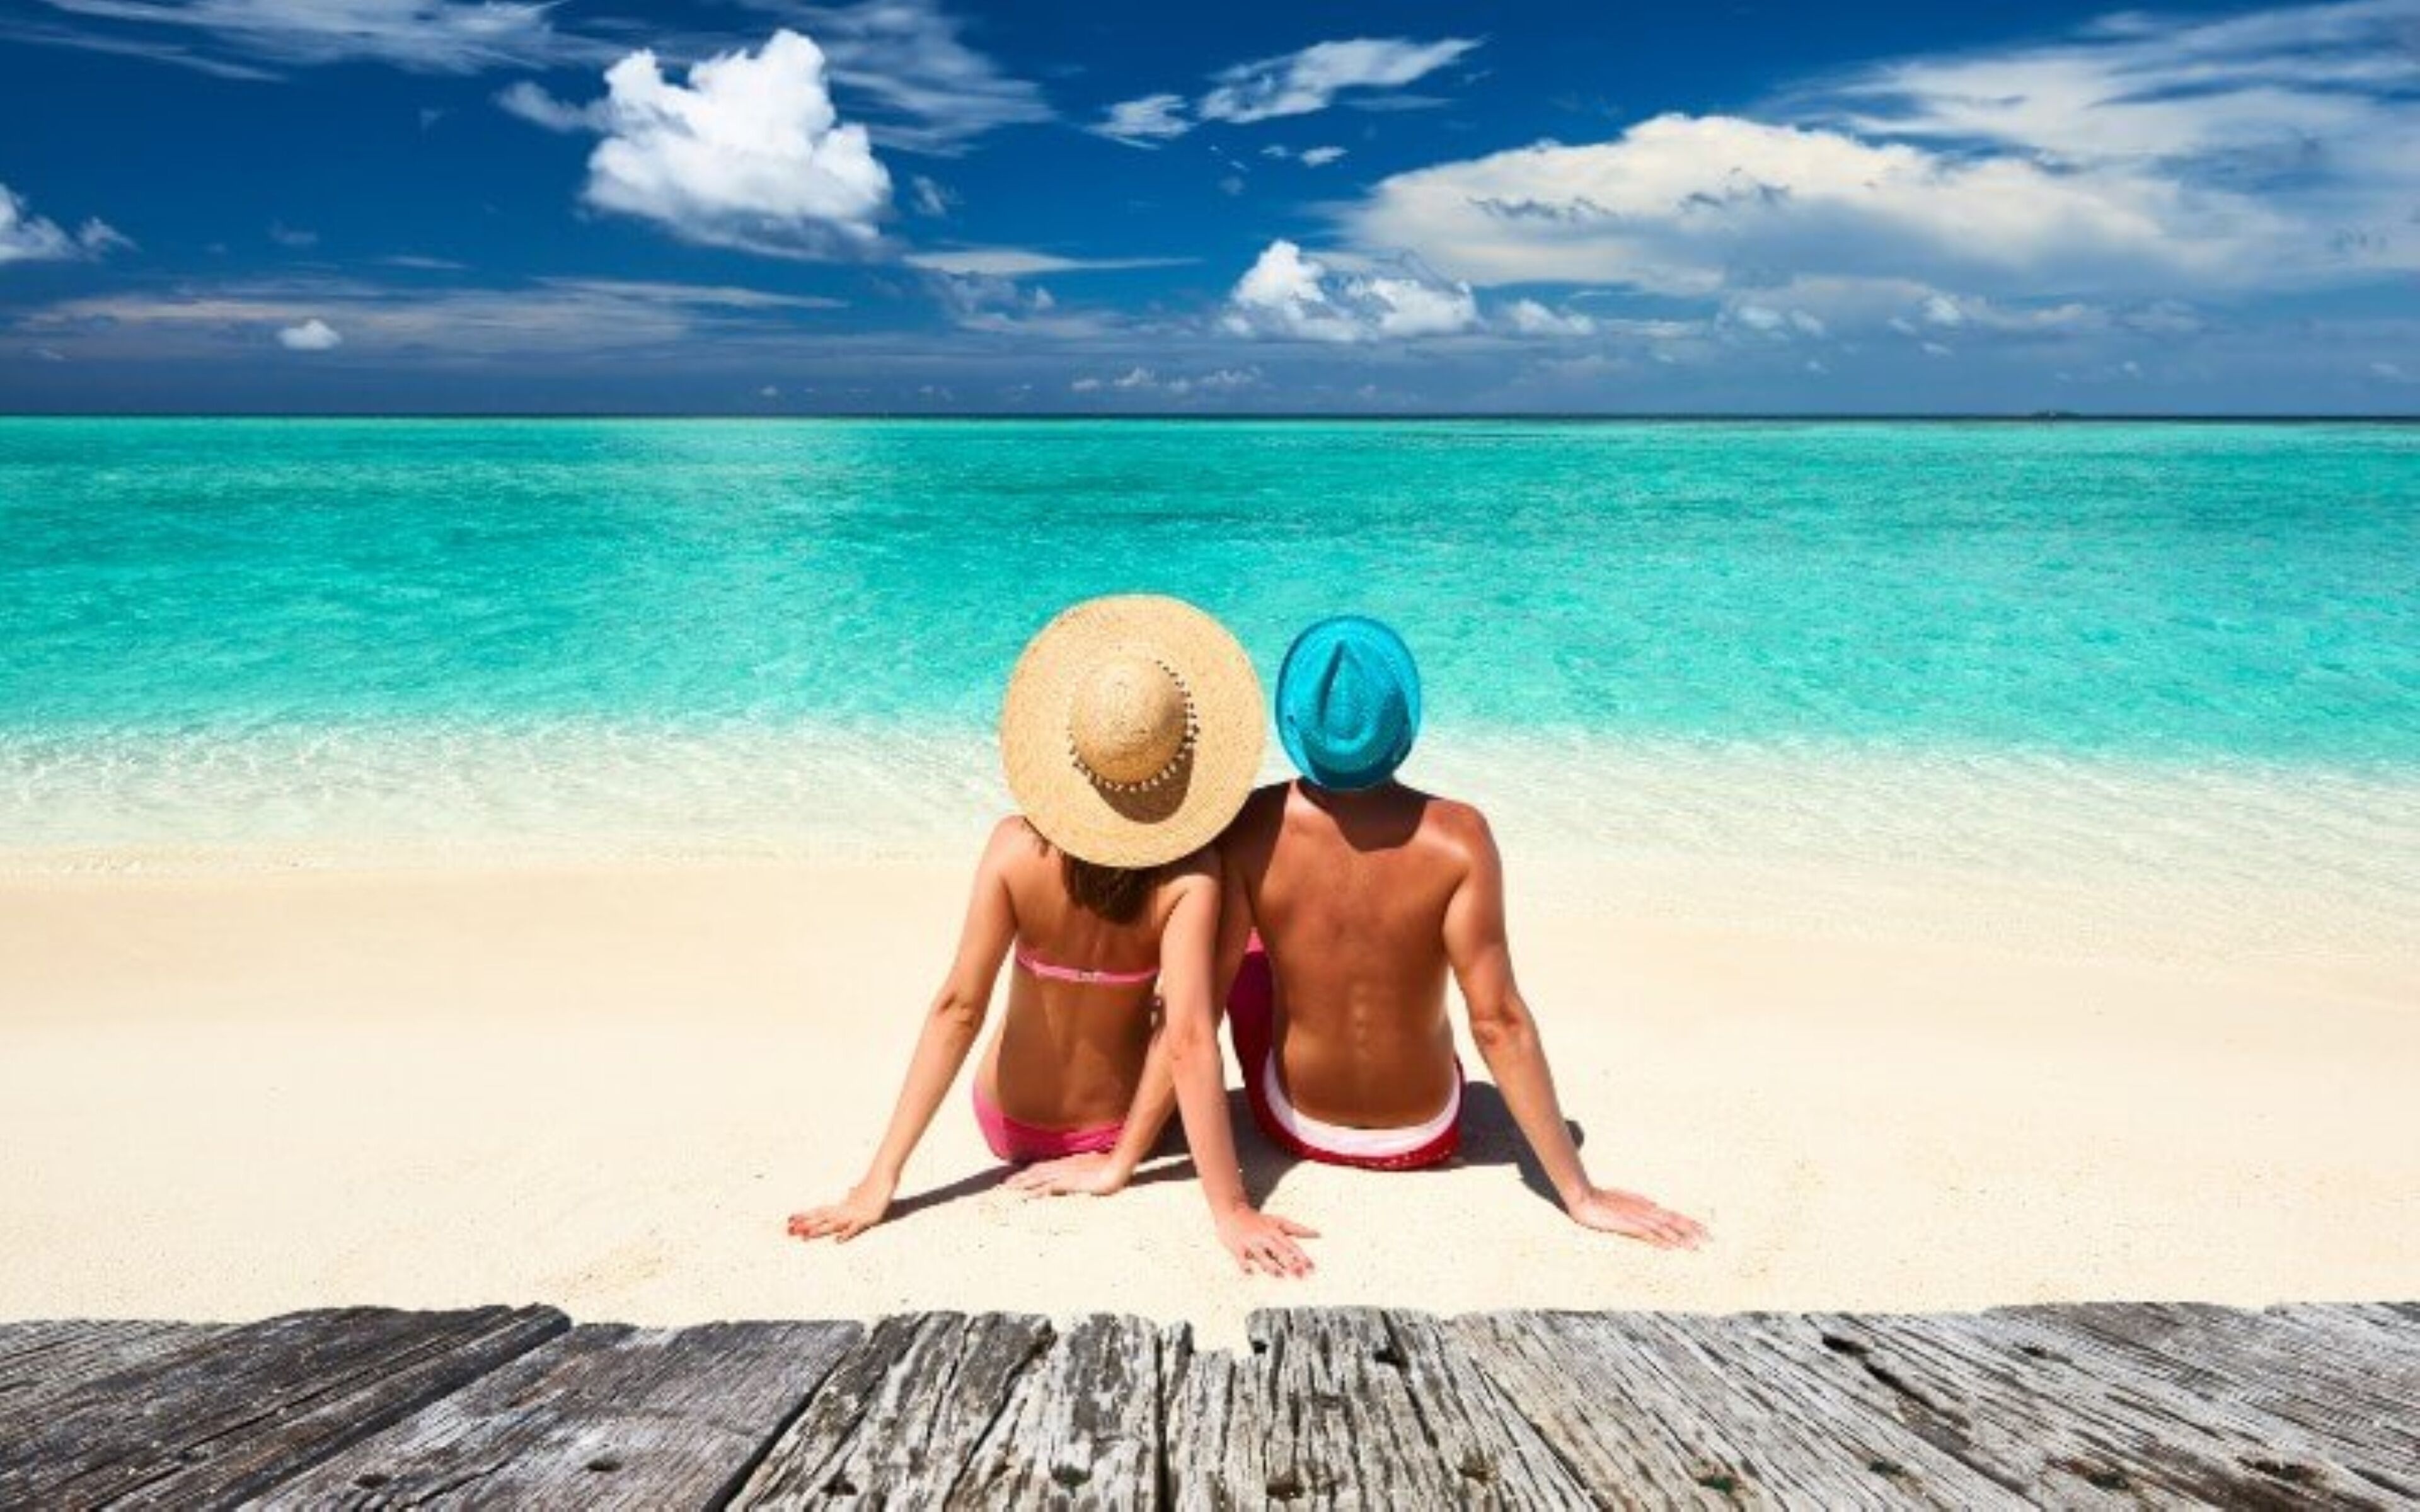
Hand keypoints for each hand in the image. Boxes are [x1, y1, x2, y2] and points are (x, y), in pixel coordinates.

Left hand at [786, 1179, 893, 1242]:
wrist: (883, 1178)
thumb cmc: (873, 1186)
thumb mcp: (861, 1194)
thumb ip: (853, 1195)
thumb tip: (850, 1191)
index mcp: (841, 1207)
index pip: (819, 1211)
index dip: (804, 1215)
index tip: (790, 1218)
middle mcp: (844, 1211)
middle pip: (821, 1218)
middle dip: (805, 1224)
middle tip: (789, 1230)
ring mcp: (854, 1215)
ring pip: (833, 1224)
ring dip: (819, 1230)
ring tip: (805, 1235)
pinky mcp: (866, 1219)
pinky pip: (854, 1228)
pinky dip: (846, 1233)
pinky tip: (837, 1240)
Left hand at [1005, 1151, 1131, 1197]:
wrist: (1118, 1167)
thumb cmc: (1112, 1165)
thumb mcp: (1097, 1163)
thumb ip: (1088, 1166)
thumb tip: (1087, 1167)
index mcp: (1070, 1162)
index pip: (1045, 1166)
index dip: (1030, 1171)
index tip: (1018, 1177)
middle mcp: (1063, 1165)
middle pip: (1036, 1171)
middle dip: (1020, 1178)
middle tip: (1004, 1185)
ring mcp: (1064, 1173)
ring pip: (1037, 1179)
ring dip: (1021, 1185)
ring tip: (1007, 1191)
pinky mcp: (1067, 1182)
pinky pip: (1045, 1188)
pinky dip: (1033, 1193)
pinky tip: (1023, 1198)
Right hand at [1215, 1207, 1318, 1276]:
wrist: (1232, 1211)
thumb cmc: (1258, 1220)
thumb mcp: (1278, 1221)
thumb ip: (1297, 1229)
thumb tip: (1317, 1234)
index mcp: (1274, 1231)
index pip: (1290, 1244)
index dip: (1301, 1256)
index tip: (1310, 1266)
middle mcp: (1263, 1236)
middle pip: (1278, 1249)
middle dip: (1289, 1261)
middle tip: (1299, 1273)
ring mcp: (1250, 1241)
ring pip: (1261, 1254)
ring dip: (1270, 1264)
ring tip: (1279, 1274)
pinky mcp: (1237, 1246)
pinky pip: (1240, 1257)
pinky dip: (1245, 1264)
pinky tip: (1250, 1272)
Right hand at [1567, 1185, 1706, 1248]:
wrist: (1584, 1197)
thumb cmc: (1602, 1199)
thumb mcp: (1625, 1199)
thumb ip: (1640, 1202)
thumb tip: (1655, 1203)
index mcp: (1647, 1205)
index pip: (1673, 1214)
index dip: (1690, 1222)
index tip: (1704, 1230)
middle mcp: (1646, 1210)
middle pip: (1675, 1219)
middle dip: (1693, 1230)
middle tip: (1710, 1239)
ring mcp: (1638, 1217)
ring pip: (1665, 1228)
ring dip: (1681, 1238)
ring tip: (1697, 1247)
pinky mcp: (1627, 1224)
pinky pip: (1648, 1234)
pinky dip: (1661, 1240)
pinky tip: (1671, 1247)